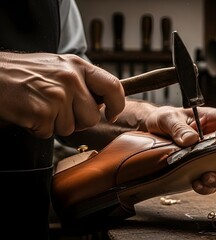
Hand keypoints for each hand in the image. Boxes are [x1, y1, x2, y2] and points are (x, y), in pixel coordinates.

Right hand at [0, 52, 124, 137]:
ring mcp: (58, 95)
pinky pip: (50, 132)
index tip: (112, 112)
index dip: (117, 104)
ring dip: (55, 124)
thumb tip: (102, 101)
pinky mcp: (43, 111)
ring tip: (39, 106)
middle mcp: (71, 78)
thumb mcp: (57, 67)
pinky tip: (29, 112)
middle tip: (57, 109)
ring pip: (71, 127)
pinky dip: (38, 128)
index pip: (114, 87)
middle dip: (77, 120)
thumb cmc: (21, 73)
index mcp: (77, 66)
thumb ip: (81, 81)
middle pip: (92, 116)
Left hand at [142, 105, 215, 193]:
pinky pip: (213, 182)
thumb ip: (178, 128)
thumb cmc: (163, 119)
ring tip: (207, 178)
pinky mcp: (202, 169)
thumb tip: (191, 140)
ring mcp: (213, 157)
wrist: (149, 133)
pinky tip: (199, 184)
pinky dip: (208, 187)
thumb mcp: (167, 118)